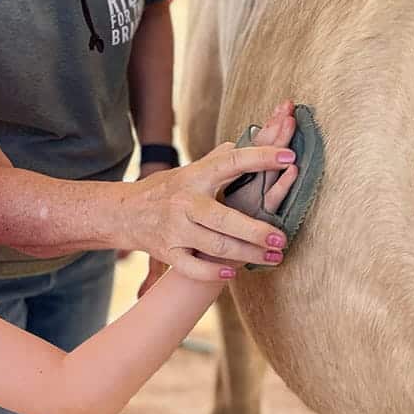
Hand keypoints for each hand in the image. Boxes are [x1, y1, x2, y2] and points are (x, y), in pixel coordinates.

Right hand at [121, 101, 299, 280]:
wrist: (124, 213)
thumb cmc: (166, 189)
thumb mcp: (189, 170)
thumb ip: (218, 159)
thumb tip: (246, 140)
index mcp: (195, 176)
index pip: (231, 162)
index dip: (260, 157)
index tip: (289, 157)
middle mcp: (185, 203)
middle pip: (224, 218)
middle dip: (256, 230)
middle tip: (281, 237)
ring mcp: (175, 230)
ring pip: (215, 246)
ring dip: (247, 254)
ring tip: (274, 256)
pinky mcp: (168, 253)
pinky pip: (193, 268)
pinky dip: (214, 273)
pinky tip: (233, 272)